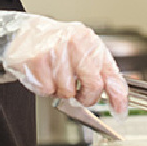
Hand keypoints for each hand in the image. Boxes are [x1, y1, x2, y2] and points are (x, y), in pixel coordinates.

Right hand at [3, 16, 128, 116]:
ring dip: (60, 91)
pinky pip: (47, 90)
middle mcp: (75, 43)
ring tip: (55, 77)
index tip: (120, 112)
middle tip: (80, 96)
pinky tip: (43, 75)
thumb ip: (101, 72)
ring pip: (67, 91)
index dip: (118, 96)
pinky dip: (44, 89)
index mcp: (90, 41)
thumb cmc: (57, 46)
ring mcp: (55, 50)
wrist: (26, 34)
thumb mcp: (83, 52)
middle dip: (87, 97)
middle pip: (93, 85)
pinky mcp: (36, 60)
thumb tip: (119, 100)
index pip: (111, 73)